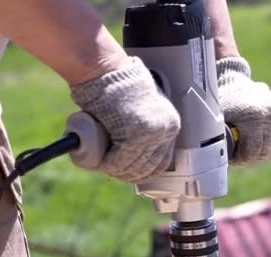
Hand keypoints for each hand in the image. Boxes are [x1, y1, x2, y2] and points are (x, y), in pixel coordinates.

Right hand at [68, 57, 179, 182]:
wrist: (105, 70)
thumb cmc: (116, 86)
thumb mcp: (139, 108)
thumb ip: (142, 128)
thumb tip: (134, 152)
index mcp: (170, 124)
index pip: (161, 160)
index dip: (141, 170)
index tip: (126, 170)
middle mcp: (166, 130)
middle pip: (148, 168)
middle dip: (128, 172)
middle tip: (110, 168)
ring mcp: (151, 134)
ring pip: (133, 168)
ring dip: (115, 169)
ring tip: (101, 163)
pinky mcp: (134, 137)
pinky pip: (119, 162)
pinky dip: (107, 164)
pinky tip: (99, 161)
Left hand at [217, 57, 270, 164]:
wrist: (232, 81)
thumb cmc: (221, 103)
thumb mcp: (217, 121)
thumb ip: (220, 141)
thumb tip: (216, 161)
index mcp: (255, 117)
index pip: (251, 152)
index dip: (240, 159)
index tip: (232, 159)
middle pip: (264, 151)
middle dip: (250, 157)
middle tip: (239, 157)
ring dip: (261, 151)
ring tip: (247, 150)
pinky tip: (258, 141)